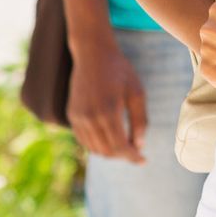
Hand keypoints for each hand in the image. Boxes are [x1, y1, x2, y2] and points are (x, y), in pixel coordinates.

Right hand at [66, 36, 146, 162]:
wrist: (93, 55)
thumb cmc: (120, 72)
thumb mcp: (137, 92)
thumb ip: (139, 120)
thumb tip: (139, 145)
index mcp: (108, 112)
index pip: (120, 146)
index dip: (132, 157)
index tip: (144, 161)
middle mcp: (89, 118)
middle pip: (107, 150)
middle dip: (123, 155)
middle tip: (137, 153)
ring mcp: (77, 117)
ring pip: (94, 148)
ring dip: (110, 152)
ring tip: (126, 147)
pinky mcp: (71, 115)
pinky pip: (84, 139)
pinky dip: (97, 145)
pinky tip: (110, 140)